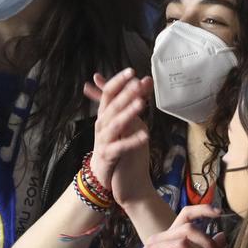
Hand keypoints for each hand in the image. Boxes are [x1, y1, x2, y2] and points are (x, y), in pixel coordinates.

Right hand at [84, 69, 154, 209]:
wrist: (103, 176)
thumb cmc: (115, 145)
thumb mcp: (123, 121)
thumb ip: (132, 101)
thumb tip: (144, 80)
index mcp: (105, 114)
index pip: (109, 93)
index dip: (119, 82)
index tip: (132, 72)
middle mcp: (102, 125)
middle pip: (112, 106)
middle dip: (125, 94)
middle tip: (137, 84)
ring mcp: (104, 140)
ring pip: (115, 124)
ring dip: (128, 113)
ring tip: (141, 104)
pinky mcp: (108, 156)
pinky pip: (121, 148)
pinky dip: (132, 142)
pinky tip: (144, 137)